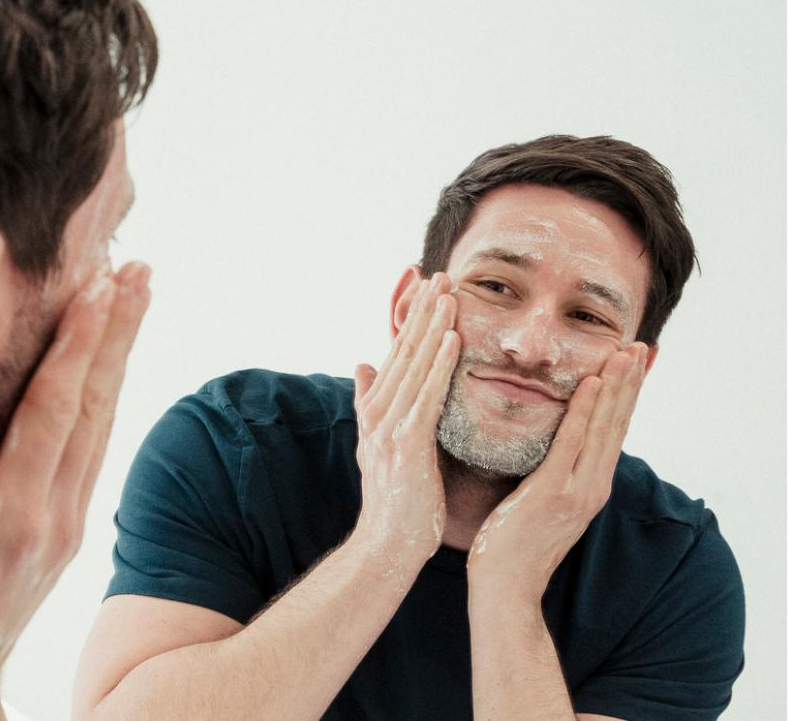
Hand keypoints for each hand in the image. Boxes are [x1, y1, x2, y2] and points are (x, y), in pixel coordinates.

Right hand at [0, 261, 151, 720]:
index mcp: (14, 514)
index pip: (54, 411)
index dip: (76, 346)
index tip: (99, 287)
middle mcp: (54, 512)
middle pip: (94, 404)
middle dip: (117, 333)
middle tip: (140, 271)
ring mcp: (67, 519)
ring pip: (102, 420)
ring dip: (120, 355)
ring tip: (135, 299)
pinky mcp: (66, 525)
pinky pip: (95, 443)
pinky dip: (104, 392)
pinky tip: (107, 369)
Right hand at [347, 273, 460, 573]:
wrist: (387, 543)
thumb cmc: (392, 497)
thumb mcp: (377, 442)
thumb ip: (370, 400)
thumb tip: (362, 363)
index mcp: (377, 408)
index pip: (398, 353)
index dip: (411, 317)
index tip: (425, 283)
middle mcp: (379, 410)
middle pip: (405, 350)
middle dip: (422, 309)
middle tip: (440, 272)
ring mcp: (390, 425)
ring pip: (415, 364)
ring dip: (432, 325)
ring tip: (449, 291)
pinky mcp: (406, 442)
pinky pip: (426, 395)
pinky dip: (439, 364)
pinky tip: (453, 338)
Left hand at [465, 342, 648, 605]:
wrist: (503, 589)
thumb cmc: (510, 545)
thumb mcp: (537, 501)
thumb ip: (547, 472)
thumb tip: (542, 444)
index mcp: (587, 486)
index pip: (611, 432)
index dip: (624, 396)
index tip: (630, 362)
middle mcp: (591, 486)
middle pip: (617, 424)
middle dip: (629, 383)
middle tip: (640, 345)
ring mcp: (577, 491)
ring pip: (603, 428)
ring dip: (616, 387)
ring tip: (625, 352)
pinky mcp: (554, 494)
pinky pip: (572, 445)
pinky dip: (585, 413)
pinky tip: (591, 384)